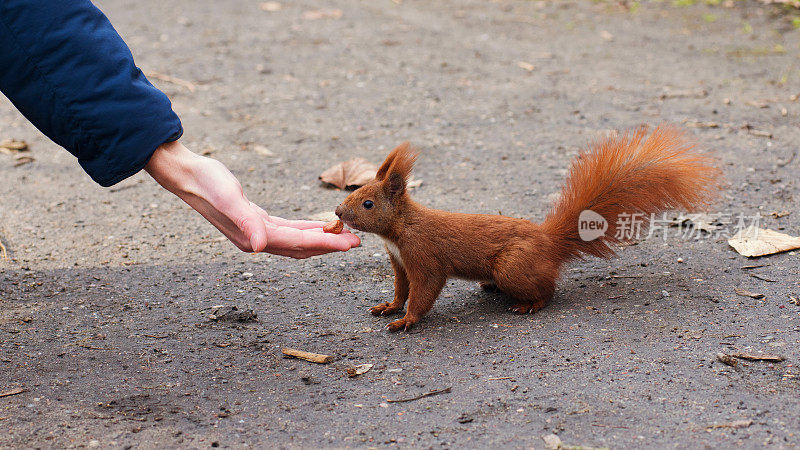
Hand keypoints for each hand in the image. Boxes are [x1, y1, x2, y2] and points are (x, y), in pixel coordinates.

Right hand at [145, 140, 359, 257]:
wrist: (187, 175)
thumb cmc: (207, 183)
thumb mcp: (228, 199)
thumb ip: (246, 222)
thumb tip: (262, 246)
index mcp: (255, 238)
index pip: (299, 244)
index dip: (326, 245)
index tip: (350, 244)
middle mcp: (258, 240)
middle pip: (302, 247)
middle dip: (330, 246)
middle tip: (357, 242)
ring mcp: (257, 233)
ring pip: (298, 240)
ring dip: (322, 239)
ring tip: (345, 236)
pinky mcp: (256, 221)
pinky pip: (288, 230)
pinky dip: (306, 229)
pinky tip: (320, 225)